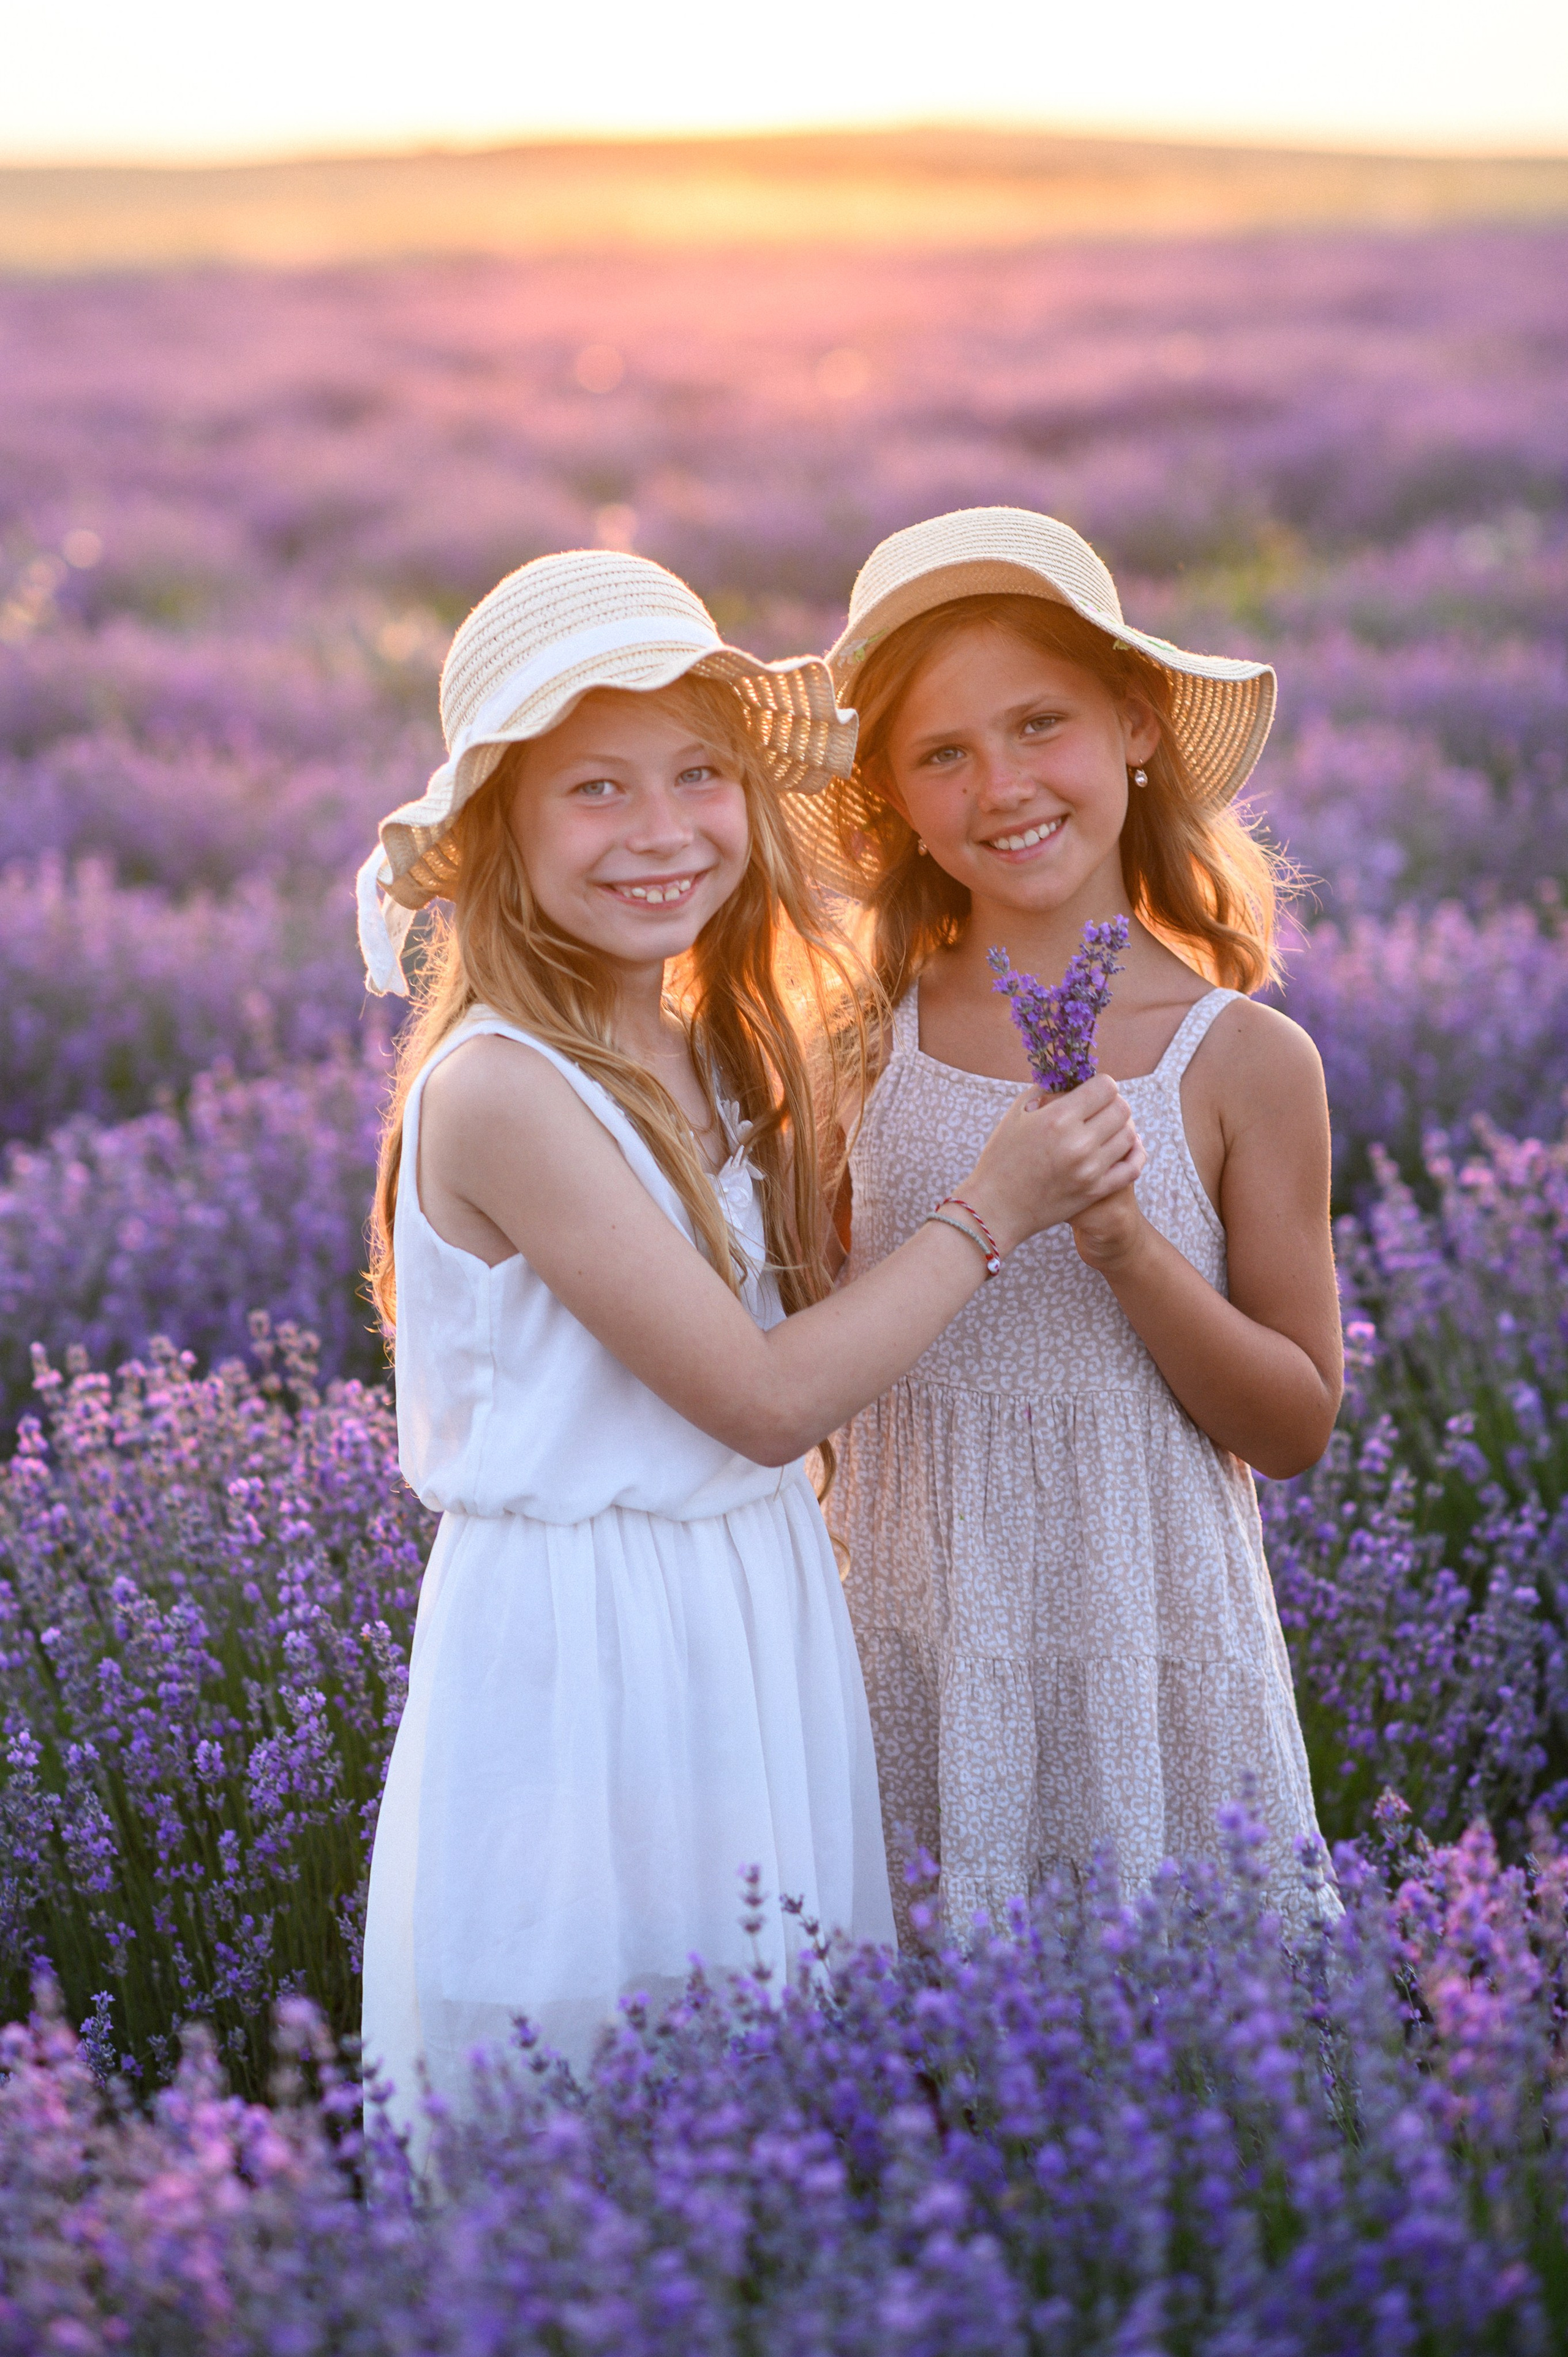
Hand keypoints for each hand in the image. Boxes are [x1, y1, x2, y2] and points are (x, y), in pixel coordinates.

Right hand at [958, 1075, 1145, 1253]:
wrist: (995, 1208)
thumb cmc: (1000, 1158)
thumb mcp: (1016, 1115)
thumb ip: (1045, 1091)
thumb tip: (1070, 1080)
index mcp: (1057, 1118)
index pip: (1105, 1087)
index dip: (1101, 1084)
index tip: (1092, 1091)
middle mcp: (1078, 1142)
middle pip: (1122, 1109)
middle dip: (1113, 1103)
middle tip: (1100, 1109)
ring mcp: (1090, 1169)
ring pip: (1129, 1136)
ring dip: (1121, 1127)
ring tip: (1107, 1129)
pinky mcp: (1095, 1191)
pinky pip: (1132, 1167)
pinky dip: (1134, 1154)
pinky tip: (1126, 1148)